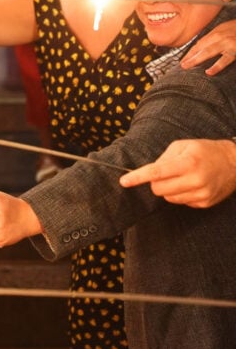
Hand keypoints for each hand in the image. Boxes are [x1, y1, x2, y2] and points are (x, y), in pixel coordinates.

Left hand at [119, 139, 235, 207]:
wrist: (234, 163)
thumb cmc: (204, 151)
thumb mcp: (182, 146)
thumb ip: (163, 159)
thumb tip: (148, 173)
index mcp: (187, 163)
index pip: (156, 172)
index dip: (138, 177)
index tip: (123, 181)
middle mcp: (195, 180)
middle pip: (158, 189)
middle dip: (155, 182)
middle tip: (164, 173)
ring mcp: (201, 194)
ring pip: (168, 198)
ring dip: (167, 189)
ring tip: (180, 178)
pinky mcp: (205, 203)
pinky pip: (180, 202)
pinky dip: (179, 194)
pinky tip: (190, 185)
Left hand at [181, 18, 235, 74]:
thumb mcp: (226, 30)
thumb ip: (215, 38)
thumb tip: (203, 46)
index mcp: (217, 32)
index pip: (200, 43)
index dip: (191, 52)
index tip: (183, 59)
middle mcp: (220, 36)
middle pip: (201, 47)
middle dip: (190, 56)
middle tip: (182, 65)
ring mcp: (228, 43)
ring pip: (208, 52)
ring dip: (196, 59)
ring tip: (187, 66)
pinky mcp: (235, 49)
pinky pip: (225, 59)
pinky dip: (217, 66)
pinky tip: (209, 72)